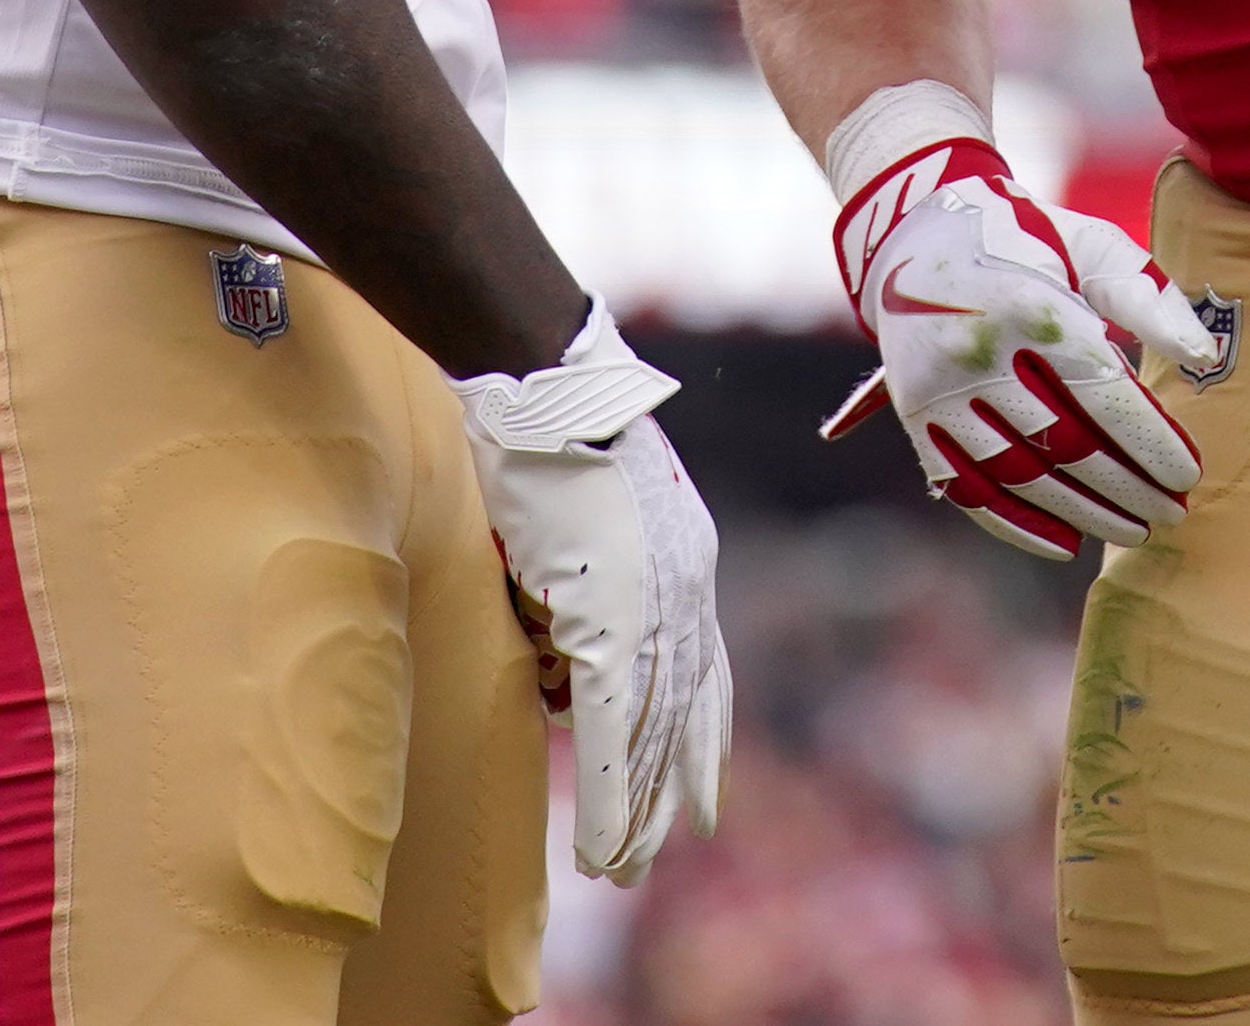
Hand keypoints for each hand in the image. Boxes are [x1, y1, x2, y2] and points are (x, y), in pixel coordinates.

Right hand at [450, 304, 732, 878]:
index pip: (703, 669)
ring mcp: (652, 605)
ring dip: (635, 810)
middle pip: (683, 713)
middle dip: (672, 788)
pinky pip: (610, 727)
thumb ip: (585, 580)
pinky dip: (605, 791)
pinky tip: (601, 843)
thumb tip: (558, 651)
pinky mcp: (610, 617)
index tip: (707, 793)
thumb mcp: (583, 514)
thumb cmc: (544, 430)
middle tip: (665, 850)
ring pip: (649, 736)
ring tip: (622, 870)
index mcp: (686, 558)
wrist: (542, 379)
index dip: (704, 735)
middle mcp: (685, 588)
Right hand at [835, 133, 1226, 559]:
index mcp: (1032, 304)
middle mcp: (979, 351)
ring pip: (1020, 474)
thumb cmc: (1028, 239)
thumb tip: (1203, 358)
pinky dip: (1016, 523)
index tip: (1189, 474)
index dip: (1151, 441)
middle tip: (1172, 512)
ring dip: (1082, 513)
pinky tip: (1065, 540)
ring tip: (1133, 530)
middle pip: (1066, 443)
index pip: (1104, 392)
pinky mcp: (915, 418)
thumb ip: (1149, 298)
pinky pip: (968, 487)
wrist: (914, 232)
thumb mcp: (1093, 245)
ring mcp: (939, 391)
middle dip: (1128, 488)